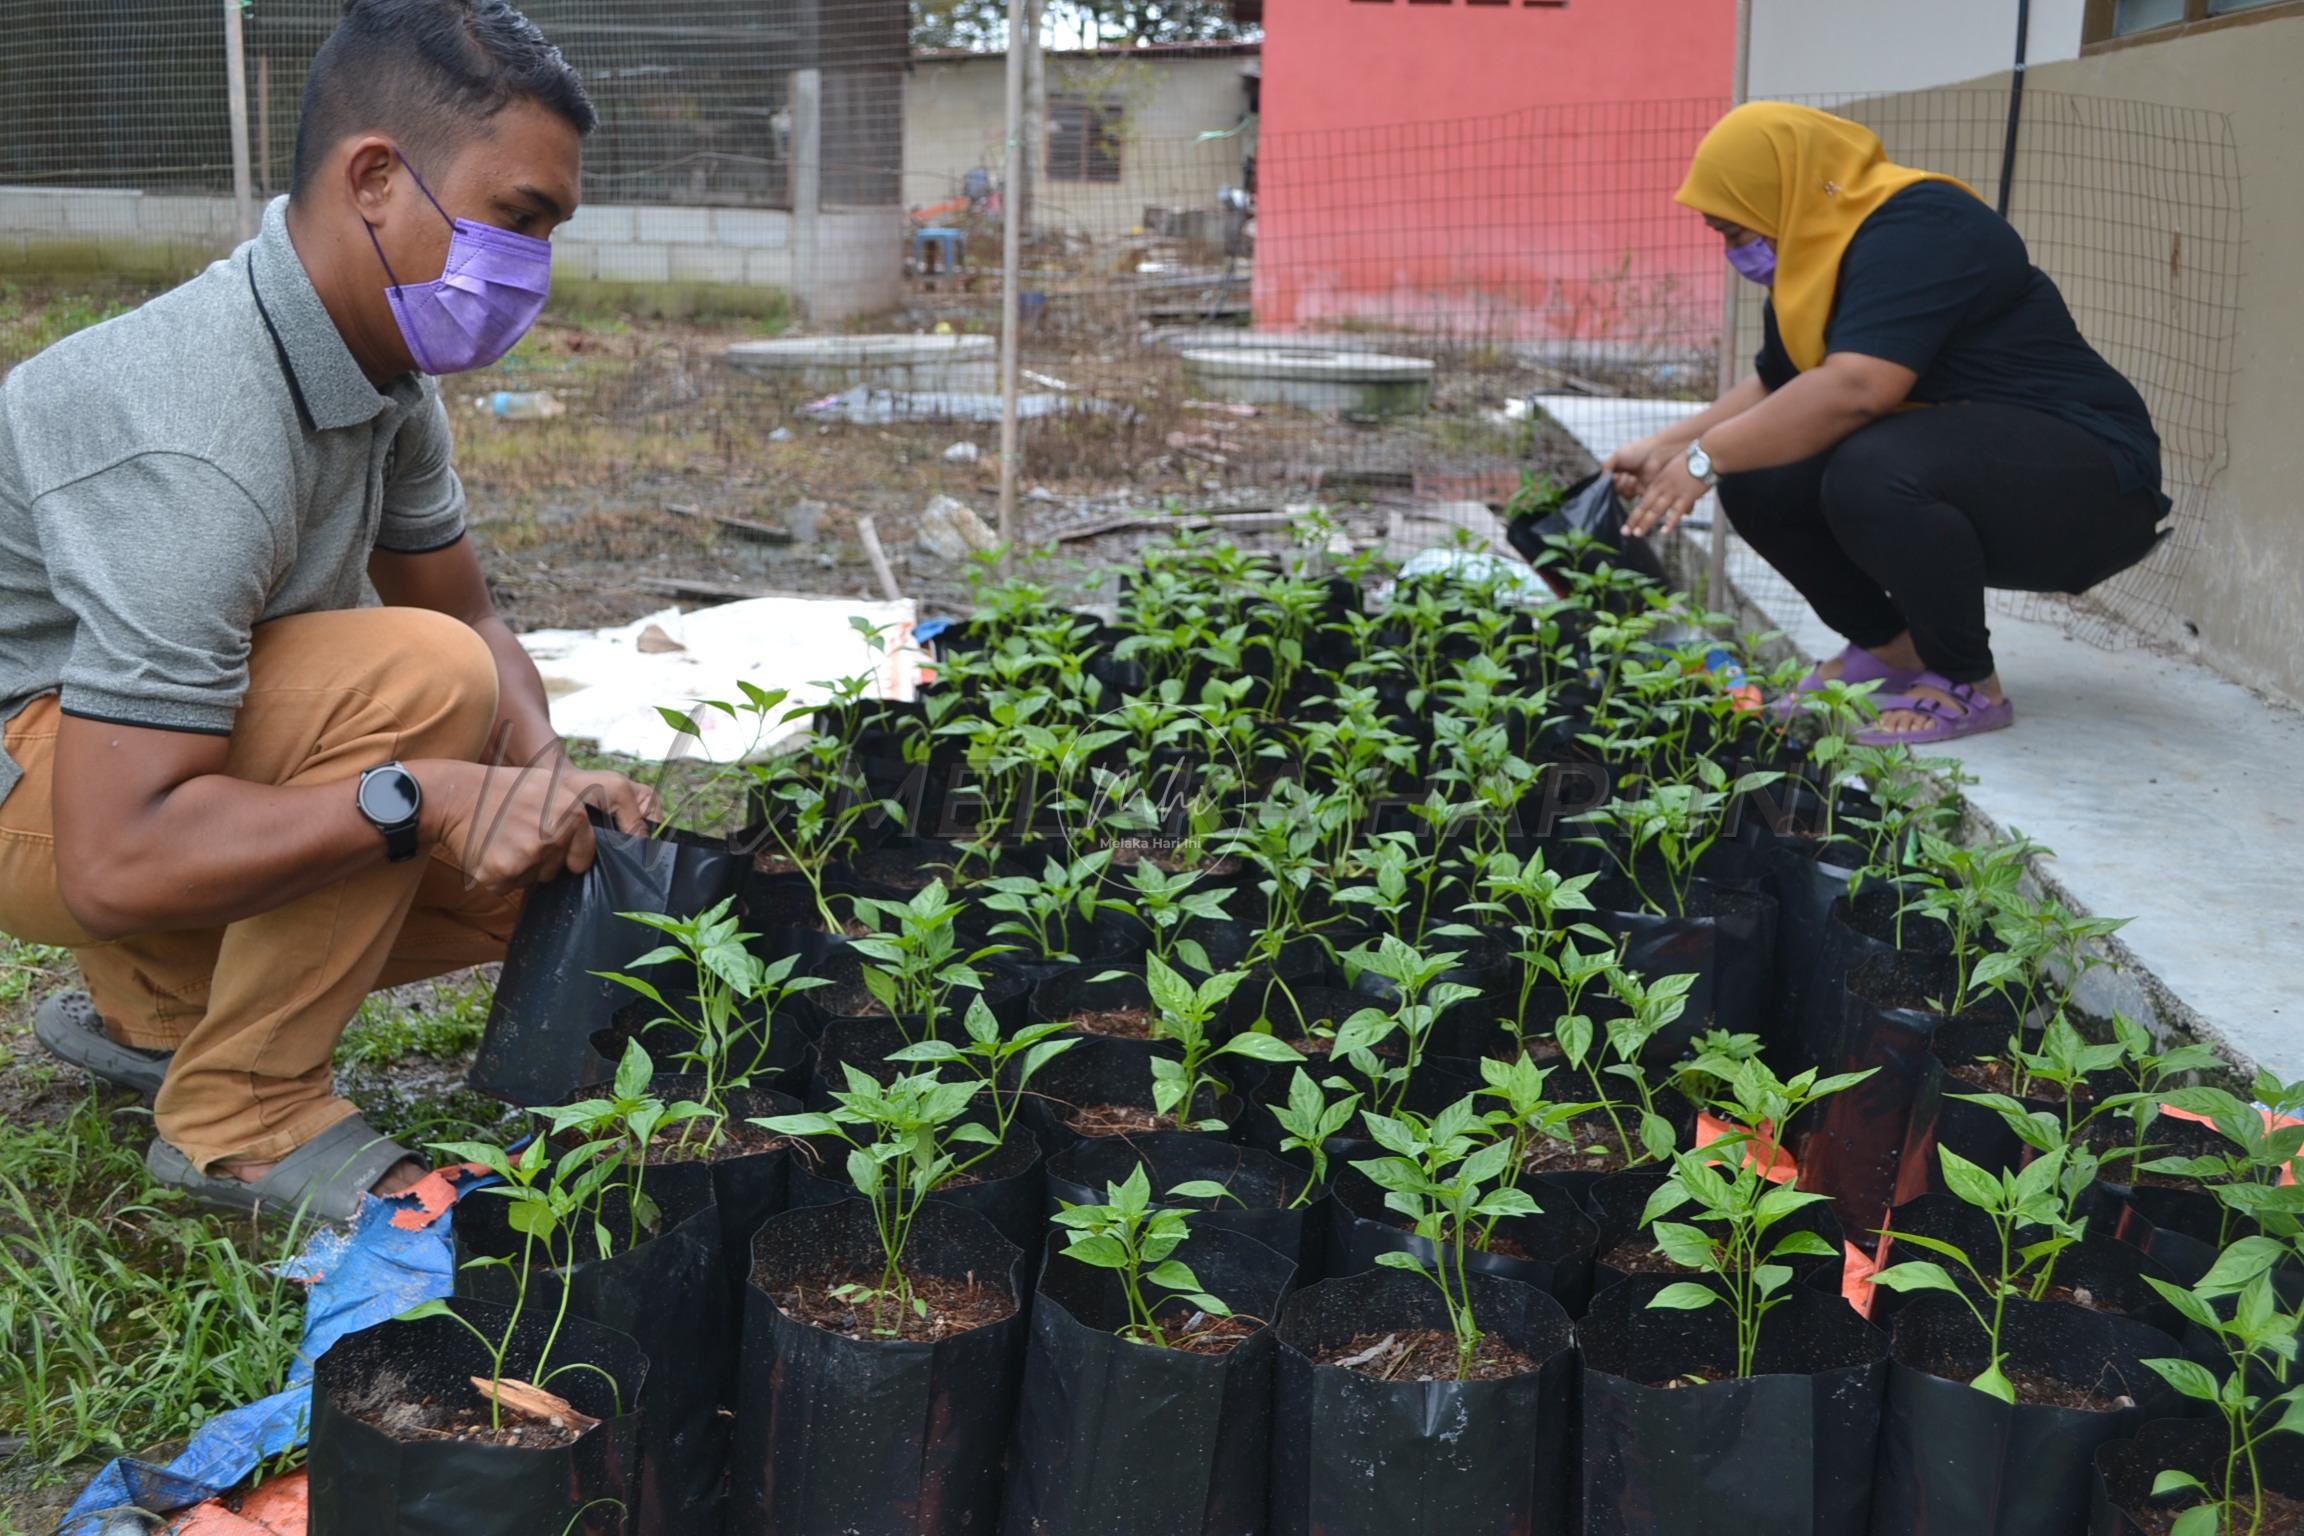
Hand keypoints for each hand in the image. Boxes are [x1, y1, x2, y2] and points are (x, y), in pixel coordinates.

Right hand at [409, 757, 644, 895]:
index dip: (585, 855)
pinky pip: (514, 886)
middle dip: (553, 858)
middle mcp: (555, 832)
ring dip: (527, 865)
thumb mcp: (555, 783)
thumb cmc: (510, 790)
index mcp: (573, 810)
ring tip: (508, 837)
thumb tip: (634, 828)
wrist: (455, 794)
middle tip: (527, 831)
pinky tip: (493, 851)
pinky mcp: (503, 873)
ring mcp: (528, 854)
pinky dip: (503, 874)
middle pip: (568, 867)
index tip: (585, 852)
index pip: (592, 854)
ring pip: (540, 877)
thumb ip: (590, 804)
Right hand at [1602, 436, 1674, 499]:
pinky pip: (1634, 497)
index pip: (1609, 483)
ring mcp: (1635, 486)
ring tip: (1630, 477)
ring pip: (1624, 495)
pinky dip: (1632, 490)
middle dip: (1617, 484)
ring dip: (1624, 486)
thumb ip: (1606, 468)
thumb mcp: (1616, 456)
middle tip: (1621, 476)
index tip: (1613, 476)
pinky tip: (1635, 480)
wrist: (1656, 453)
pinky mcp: (1644, 491)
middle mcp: (1626, 479)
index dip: (1608, 482)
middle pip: (1615, 491)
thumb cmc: (1637, 450)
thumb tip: (1602, 481)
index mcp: (1619, 470)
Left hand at [1624, 453, 1706, 539]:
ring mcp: (1674, 492)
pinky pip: (1677, 512)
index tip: (1628, 524)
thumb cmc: (1693, 460)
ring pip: (1657, 510)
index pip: (1643, 499)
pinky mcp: (1687, 497)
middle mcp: (1663, 487)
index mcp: (1659, 481)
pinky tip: (1664, 532)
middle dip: (1634, 520)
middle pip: (1645, 506)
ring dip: (1646, 522)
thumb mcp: (1674, 469)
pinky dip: (1670, 522)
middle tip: (1625, 532)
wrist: (1707, 454)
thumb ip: (1668, 482)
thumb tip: (1667, 492)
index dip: (1635, 513)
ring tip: (1638, 534)